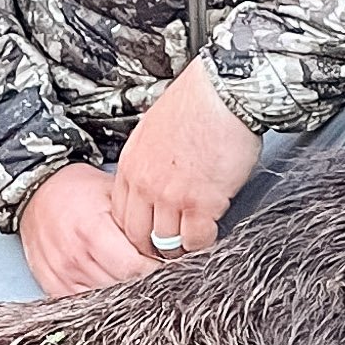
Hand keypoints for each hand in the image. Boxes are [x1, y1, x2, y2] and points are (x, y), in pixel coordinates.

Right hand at [17, 164, 154, 295]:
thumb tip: (168, 243)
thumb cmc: (78, 191)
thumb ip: (137, 219)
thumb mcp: (112, 192)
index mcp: (92, 230)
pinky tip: (108, 281)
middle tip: (151, 269)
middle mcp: (74, 256)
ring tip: (129, 273)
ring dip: (122, 290)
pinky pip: (84, 303)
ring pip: (106, 299)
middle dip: (142, 280)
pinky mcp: (53, 286)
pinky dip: (100, 297)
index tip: (163, 263)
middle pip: (122, 286)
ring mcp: (62, 275)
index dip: (154, 268)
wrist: (37, 194)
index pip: (134, 268)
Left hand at [113, 60, 260, 261]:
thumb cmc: (197, 103)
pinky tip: (213, 232)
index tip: (150, 235)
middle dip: (153, 247)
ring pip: (166, 243)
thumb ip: (149, 159)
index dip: (136, 230)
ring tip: (193, 244)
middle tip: (171, 250)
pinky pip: (195, 240)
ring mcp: (170, 196)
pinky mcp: (200, 202)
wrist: (223, 93)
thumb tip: (156, 179)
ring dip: (180, 248)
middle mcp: (144, 184)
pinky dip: (204, 243)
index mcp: (131, 165)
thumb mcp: (154, 129)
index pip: (120, 214)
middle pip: (137, 235)